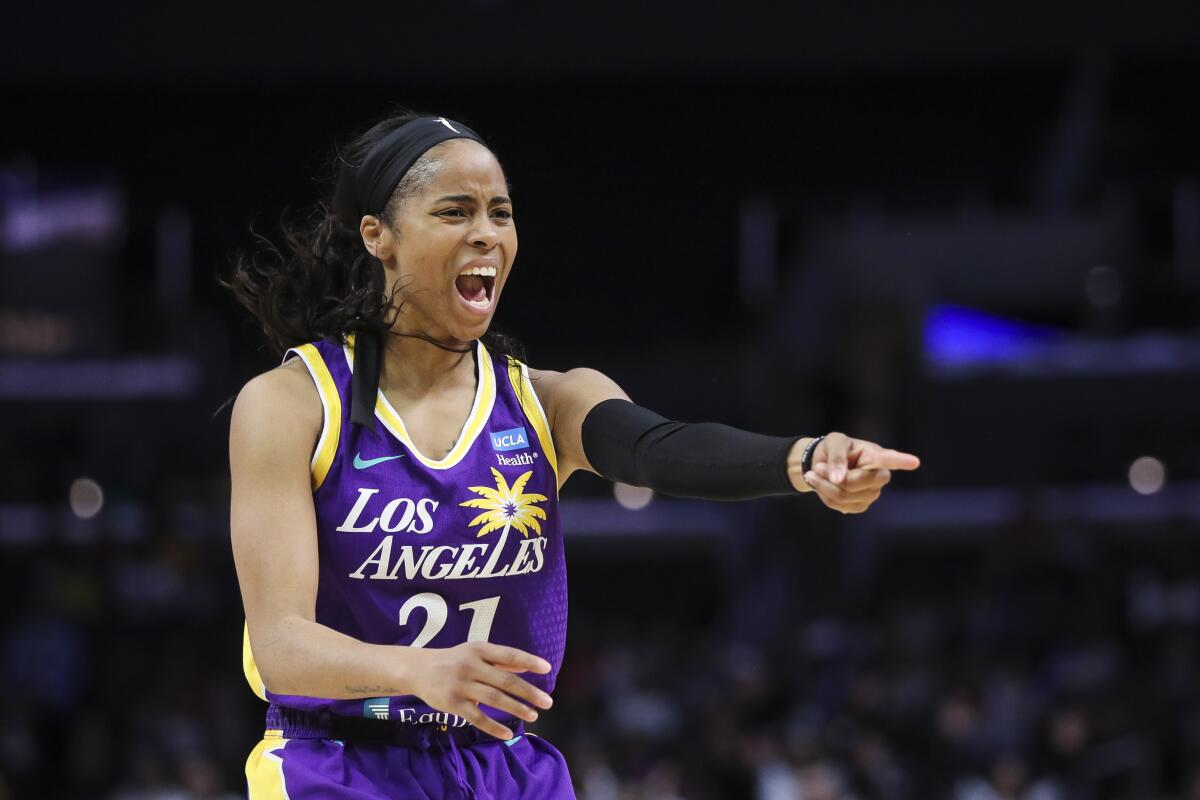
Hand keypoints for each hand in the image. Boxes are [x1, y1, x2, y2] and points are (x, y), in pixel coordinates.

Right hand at [407, 642, 553, 739]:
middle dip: (528, 692)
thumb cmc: (454, 660)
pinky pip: (477, 718)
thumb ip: (500, 660)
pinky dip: (494, 727)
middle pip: (505, 680)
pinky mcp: (453, 704)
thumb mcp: (475, 653)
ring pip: (494, 699)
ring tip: (533, 715)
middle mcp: (470, 666)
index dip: (528, 661)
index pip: (509, 655)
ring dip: (516, 708)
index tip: (547, 669)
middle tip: (547, 702)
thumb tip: (527, 668)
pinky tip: (508, 734)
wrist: (419, 670)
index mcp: (479, 650)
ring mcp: (461, 686)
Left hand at [788, 432, 919, 513]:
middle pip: (856, 483)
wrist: (823, 463)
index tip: (914, 462)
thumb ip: (837, 457)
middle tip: (817, 467)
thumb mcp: (834, 442)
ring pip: (844, 497)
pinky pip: (838, 505)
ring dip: (822, 485)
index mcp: (876, 456)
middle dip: (831, 477)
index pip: (890, 459)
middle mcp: (879, 476)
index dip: (902, 461)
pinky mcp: (861, 505)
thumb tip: (839, 479)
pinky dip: (824, 494)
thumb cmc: (834, 448)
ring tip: (816, 473)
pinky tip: (824, 485)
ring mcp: (872, 493)